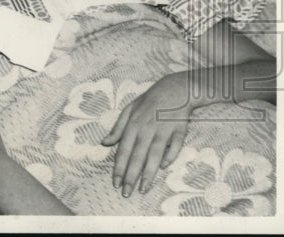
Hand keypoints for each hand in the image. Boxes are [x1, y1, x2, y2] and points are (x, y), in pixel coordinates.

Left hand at [101, 71, 193, 196]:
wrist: (174, 90)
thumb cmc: (148, 102)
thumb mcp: (128, 110)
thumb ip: (117, 128)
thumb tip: (104, 143)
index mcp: (132, 124)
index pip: (123, 150)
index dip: (119, 167)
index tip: (115, 182)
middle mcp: (146, 129)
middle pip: (137, 156)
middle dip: (131, 176)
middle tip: (126, 193)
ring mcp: (163, 129)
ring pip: (154, 154)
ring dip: (148, 173)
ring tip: (143, 189)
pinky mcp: (179, 130)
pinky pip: (174, 146)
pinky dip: (170, 156)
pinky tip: (163, 168)